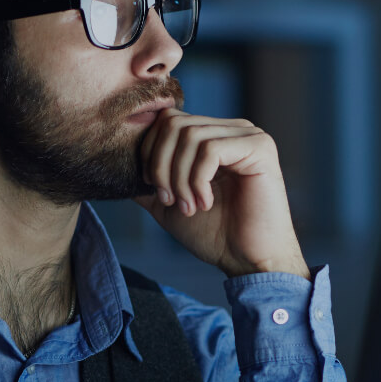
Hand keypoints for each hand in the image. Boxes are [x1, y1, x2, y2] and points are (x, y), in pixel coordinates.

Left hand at [136, 110, 309, 279]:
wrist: (248, 260)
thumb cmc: (214, 234)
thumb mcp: (169, 204)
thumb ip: (149, 182)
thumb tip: (120, 166)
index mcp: (212, 136)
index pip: (166, 121)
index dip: (150, 153)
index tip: (155, 191)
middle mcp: (231, 129)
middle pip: (174, 124)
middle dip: (161, 166)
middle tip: (170, 200)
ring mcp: (248, 135)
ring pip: (190, 136)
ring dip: (179, 178)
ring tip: (189, 206)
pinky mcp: (260, 148)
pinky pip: (211, 150)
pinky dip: (198, 180)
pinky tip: (205, 202)